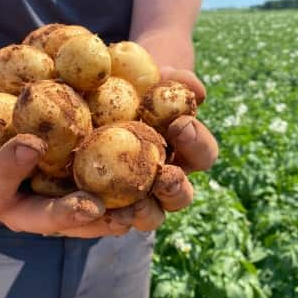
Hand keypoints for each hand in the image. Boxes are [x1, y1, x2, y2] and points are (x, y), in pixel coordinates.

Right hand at [0, 95, 139, 236]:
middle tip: (90, 205)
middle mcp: (21, 212)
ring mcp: (52, 209)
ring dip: (105, 220)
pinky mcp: (79, 199)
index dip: (7, 170)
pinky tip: (147, 193)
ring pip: (79, 223)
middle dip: (65, 215)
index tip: (29, 143)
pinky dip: (124, 202)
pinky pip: (103, 208)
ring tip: (130, 212)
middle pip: (42, 221)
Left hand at [108, 67, 218, 233]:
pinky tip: (95, 210)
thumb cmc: (136, 87)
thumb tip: (197, 90)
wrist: (98, 102)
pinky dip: (107, 217)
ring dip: (145, 213)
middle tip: (166, 176)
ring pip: (150, 215)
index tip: (180, 124)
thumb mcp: (153, 79)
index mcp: (184, 153)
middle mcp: (165, 181)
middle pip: (181, 196)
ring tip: (132, 207)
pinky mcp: (107, 206)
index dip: (197, 142)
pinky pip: (111, 218)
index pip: (202, 154)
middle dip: (175, 188)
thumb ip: (175, 80)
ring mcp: (138, 197)